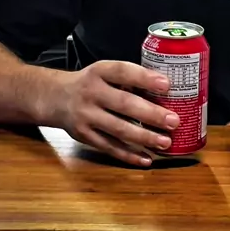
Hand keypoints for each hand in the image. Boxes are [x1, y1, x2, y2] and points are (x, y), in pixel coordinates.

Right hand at [56, 60, 178, 166]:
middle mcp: (91, 93)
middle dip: (151, 114)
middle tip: (174, 121)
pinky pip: (109, 147)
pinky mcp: (84, 135)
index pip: (123, 71)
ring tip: (165, 142)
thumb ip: (127, 79)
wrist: (55, 98)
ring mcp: (86, 116)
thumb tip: (166, 92)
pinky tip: (147, 158)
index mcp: (99, 72)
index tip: (167, 85)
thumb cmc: (90, 84)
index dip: (145, 78)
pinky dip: (129, 155)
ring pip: (118, 129)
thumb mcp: (103, 72)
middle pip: (124, 104)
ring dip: (144, 137)